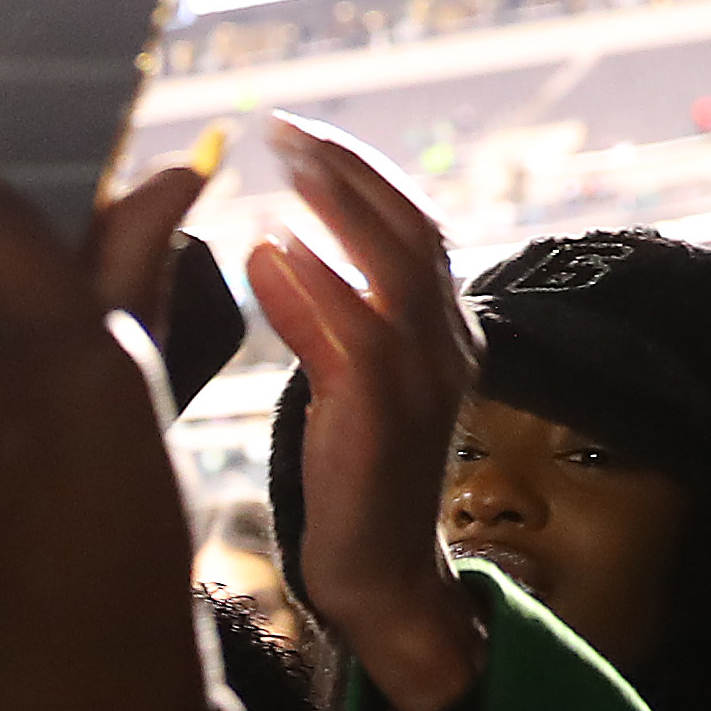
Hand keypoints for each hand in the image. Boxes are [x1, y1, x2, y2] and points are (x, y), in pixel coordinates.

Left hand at [246, 116, 487, 710]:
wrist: (381, 582)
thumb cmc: (349, 485)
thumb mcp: (340, 384)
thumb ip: (319, 318)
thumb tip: (275, 249)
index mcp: (442, 334)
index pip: (414, 226)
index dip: (362, 174)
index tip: (301, 134)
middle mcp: (446, 347)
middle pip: (412, 229)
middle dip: (349, 170)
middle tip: (282, 128)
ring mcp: (421, 384)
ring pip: (393, 269)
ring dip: (335, 207)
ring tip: (279, 163)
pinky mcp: (382, 424)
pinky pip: (354, 340)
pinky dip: (311, 290)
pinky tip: (265, 255)